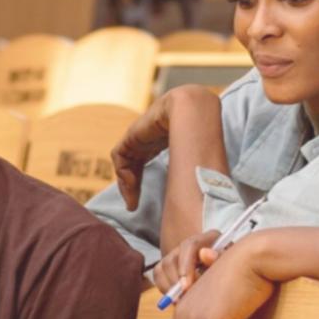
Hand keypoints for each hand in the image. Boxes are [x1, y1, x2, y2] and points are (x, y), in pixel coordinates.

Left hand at [111, 87, 220, 210]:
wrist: (191, 111)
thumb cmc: (198, 132)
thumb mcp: (189, 157)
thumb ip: (183, 172)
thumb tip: (187, 196)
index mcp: (156, 142)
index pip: (141, 164)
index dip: (138, 184)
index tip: (139, 204)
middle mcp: (145, 140)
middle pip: (131, 166)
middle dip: (131, 188)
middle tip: (132, 206)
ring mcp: (137, 137)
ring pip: (124, 163)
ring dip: (126, 184)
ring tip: (132, 202)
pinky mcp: (131, 136)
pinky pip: (119, 156)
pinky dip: (123, 172)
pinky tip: (133, 184)